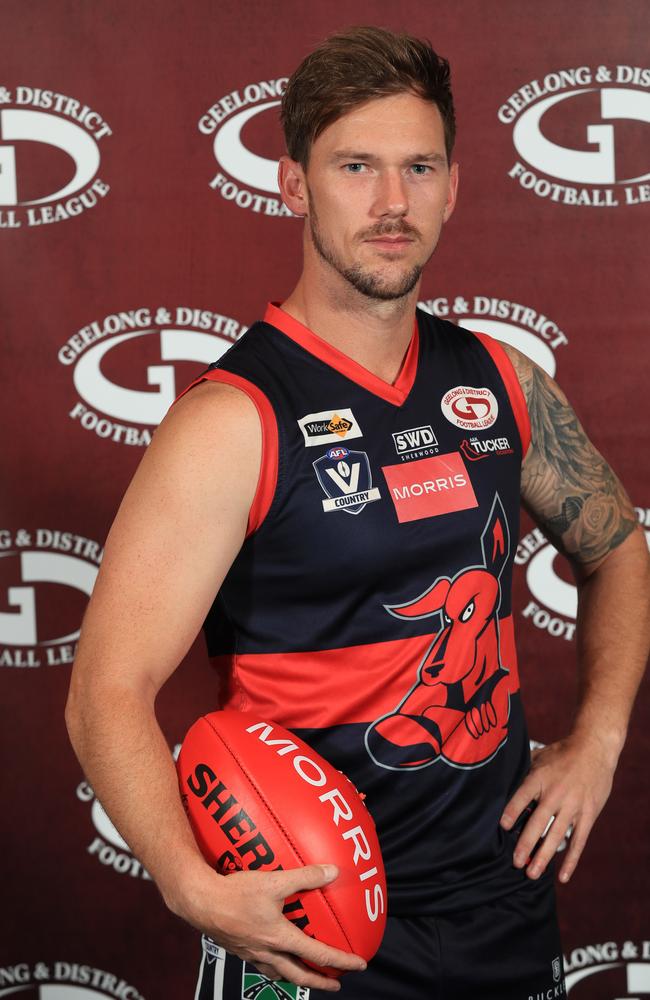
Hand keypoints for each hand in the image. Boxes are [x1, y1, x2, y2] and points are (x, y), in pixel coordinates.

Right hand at [172, 862, 366, 991]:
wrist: (200, 901)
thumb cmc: (235, 892)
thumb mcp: (274, 881)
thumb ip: (305, 877)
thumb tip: (332, 871)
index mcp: (279, 938)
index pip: (317, 955)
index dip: (340, 961)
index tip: (358, 964)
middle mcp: (267, 951)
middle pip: (298, 975)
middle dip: (320, 981)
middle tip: (336, 984)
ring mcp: (251, 953)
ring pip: (279, 973)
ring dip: (297, 977)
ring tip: (306, 976)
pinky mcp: (239, 948)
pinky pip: (262, 964)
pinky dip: (275, 967)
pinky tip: (273, 957)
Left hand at [499, 735, 616, 883]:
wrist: (594, 749)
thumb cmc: (562, 753)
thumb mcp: (539, 756)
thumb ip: (523, 770)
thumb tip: (501, 780)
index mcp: (540, 778)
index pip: (522, 797)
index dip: (512, 812)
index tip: (502, 827)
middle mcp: (555, 794)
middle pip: (537, 822)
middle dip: (525, 844)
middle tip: (515, 862)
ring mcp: (573, 806)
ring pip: (556, 835)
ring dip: (544, 856)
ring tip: (532, 873)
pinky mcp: (588, 814)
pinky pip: (579, 841)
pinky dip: (571, 860)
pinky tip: (562, 876)